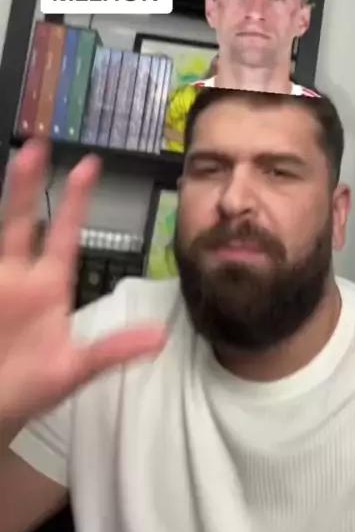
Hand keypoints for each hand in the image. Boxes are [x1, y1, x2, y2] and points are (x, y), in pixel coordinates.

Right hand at [0, 141, 164, 423]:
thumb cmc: (32, 386)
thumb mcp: (75, 370)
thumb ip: (114, 349)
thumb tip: (161, 337)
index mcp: (49, 285)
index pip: (64, 233)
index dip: (76, 199)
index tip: (90, 164)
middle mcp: (19, 277)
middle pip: (19, 220)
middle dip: (25, 184)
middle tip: (36, 145)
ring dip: (4, 198)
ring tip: (12, 161)